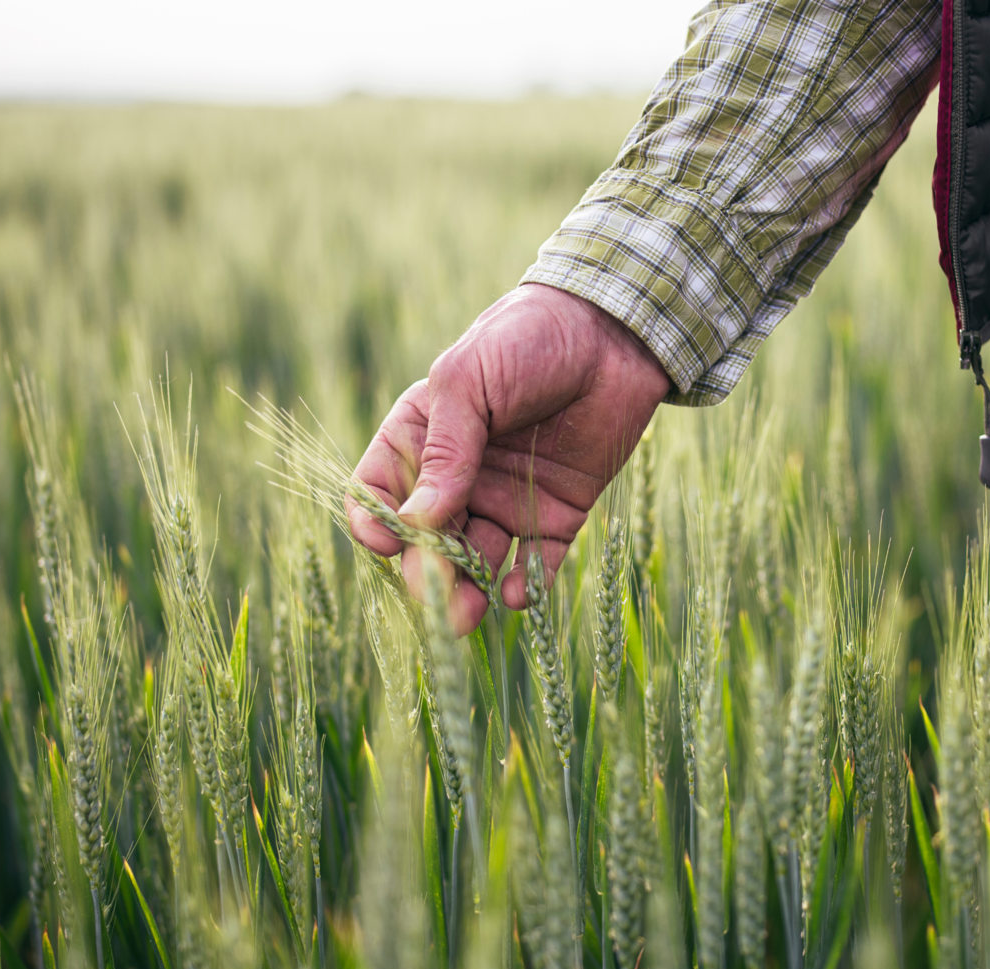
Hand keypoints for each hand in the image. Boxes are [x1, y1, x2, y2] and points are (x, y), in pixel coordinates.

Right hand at [349, 282, 671, 632]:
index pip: (377, 494)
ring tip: (467, 613)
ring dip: (467, 592)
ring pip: (474, 561)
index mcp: (421, 438)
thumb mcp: (469, 381)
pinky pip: (534, 565)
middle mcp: (457, 478)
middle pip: (425, 542)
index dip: (374, 524)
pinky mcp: (555, 516)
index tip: (387, 544)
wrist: (614, 333)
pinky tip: (519, 593)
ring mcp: (505, 500)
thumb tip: (416, 522)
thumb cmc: (527, 339)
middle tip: (436, 595)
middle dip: (425, 573)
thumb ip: (444, 451)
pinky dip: (525, 586)